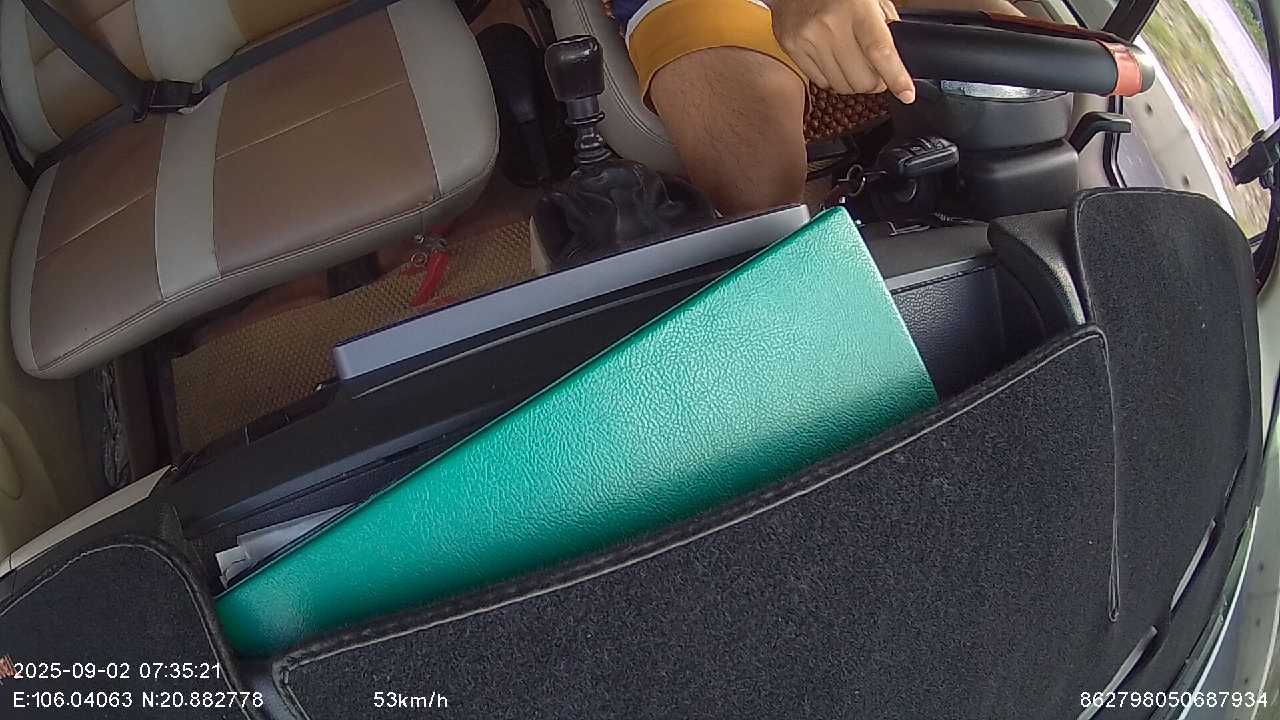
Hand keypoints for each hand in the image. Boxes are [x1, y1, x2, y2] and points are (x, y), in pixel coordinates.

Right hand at [772, 0, 915, 102]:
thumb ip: (884, 21)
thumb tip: (896, 56)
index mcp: (855, 8)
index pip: (879, 51)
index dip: (896, 77)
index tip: (906, 93)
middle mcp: (829, 25)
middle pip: (861, 79)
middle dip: (875, 82)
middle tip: (878, 74)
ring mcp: (808, 38)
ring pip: (841, 86)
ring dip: (854, 82)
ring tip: (855, 65)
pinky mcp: (792, 47)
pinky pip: (821, 81)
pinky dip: (833, 78)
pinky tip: (835, 61)